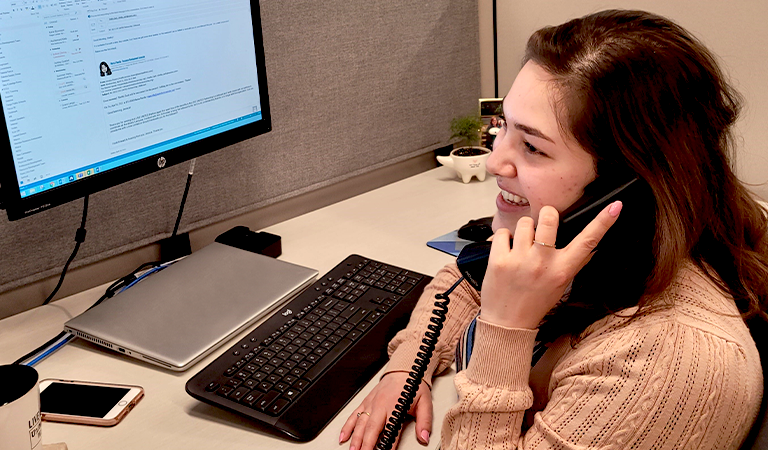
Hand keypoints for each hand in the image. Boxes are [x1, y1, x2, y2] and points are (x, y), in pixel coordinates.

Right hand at [339, 372, 432, 449]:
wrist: (403, 369)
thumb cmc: (412, 385)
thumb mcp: (425, 402)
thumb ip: (425, 421)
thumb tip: (424, 437)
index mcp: (395, 406)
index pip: (391, 430)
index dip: (389, 444)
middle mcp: (381, 405)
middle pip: (372, 428)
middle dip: (367, 444)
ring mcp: (371, 404)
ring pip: (360, 423)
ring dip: (356, 438)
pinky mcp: (365, 401)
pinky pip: (353, 415)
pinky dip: (347, 426)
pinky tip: (343, 437)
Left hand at [480, 201, 621, 328]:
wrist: (507, 323)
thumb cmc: (535, 303)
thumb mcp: (561, 286)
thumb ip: (573, 264)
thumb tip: (591, 246)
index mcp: (562, 270)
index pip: (588, 242)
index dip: (603, 222)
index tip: (615, 206)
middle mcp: (543, 262)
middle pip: (549, 217)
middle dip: (546, 215)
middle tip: (542, 226)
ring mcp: (520, 260)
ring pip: (524, 222)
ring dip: (524, 230)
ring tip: (522, 246)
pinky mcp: (499, 260)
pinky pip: (502, 232)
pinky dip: (503, 239)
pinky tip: (506, 251)